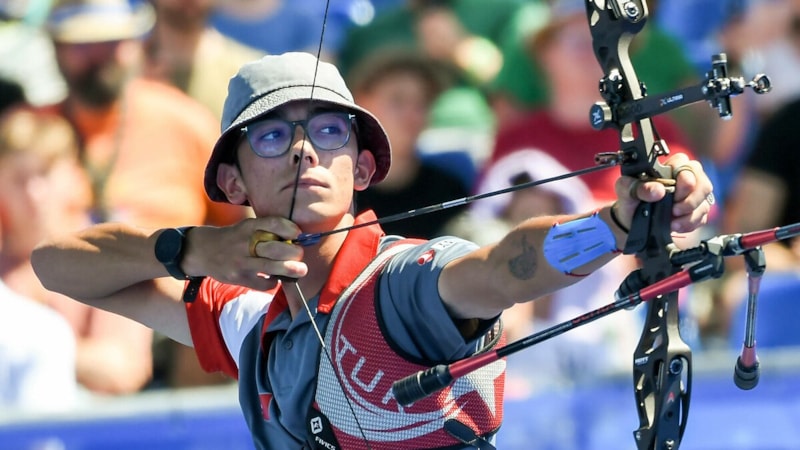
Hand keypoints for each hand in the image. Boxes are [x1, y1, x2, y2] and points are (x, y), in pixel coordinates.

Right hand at [183, 217, 306, 290]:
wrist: (202, 252)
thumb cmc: (233, 238)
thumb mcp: (245, 227)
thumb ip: (265, 231)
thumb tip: (294, 240)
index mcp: (248, 227)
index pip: (272, 224)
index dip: (289, 228)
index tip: (298, 233)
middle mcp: (244, 243)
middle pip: (275, 248)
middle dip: (293, 252)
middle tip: (300, 254)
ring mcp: (241, 262)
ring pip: (270, 267)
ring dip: (290, 269)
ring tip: (301, 270)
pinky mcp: (238, 278)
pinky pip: (262, 283)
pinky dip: (273, 282)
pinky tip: (275, 278)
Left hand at [614, 153, 713, 233]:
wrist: (631, 221)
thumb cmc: (631, 199)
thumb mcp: (626, 191)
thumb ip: (636, 187)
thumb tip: (657, 190)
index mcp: (670, 167)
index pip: (687, 165)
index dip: (684, 179)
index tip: (672, 193)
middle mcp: (686, 178)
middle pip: (703, 185)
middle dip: (690, 201)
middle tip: (674, 210)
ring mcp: (693, 196)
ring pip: (704, 204)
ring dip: (688, 216)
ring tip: (671, 222)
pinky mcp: (696, 212)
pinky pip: (701, 218)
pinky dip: (688, 225)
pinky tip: (675, 226)